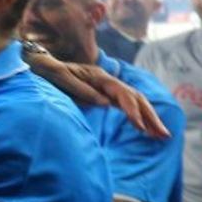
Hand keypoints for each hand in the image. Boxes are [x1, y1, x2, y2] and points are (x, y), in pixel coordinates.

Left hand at [24, 51, 168, 137]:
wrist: (39, 66)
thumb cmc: (47, 71)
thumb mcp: (59, 78)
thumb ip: (81, 90)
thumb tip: (106, 104)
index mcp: (98, 77)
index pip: (122, 93)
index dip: (132, 110)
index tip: (139, 126)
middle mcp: (106, 81)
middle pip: (135, 97)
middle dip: (150, 116)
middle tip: (162, 134)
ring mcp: (105, 88)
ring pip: (134, 101)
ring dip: (148, 117)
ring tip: (160, 135)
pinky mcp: (102, 95)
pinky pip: (124, 105)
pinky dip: (137, 116)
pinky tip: (144, 128)